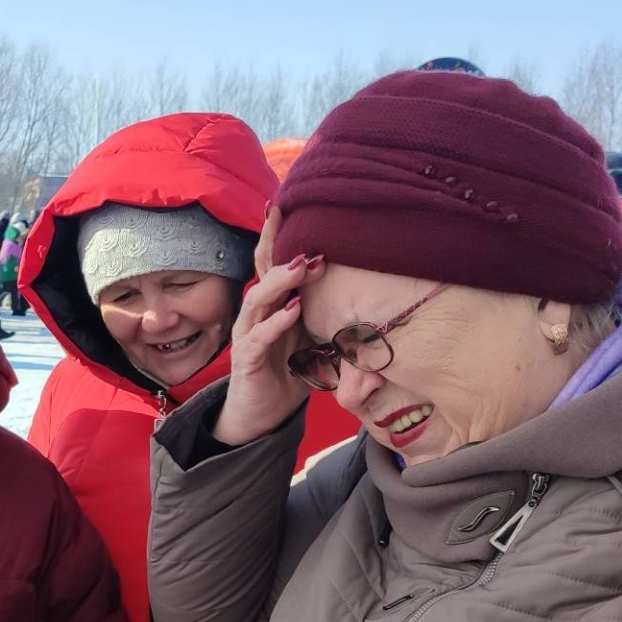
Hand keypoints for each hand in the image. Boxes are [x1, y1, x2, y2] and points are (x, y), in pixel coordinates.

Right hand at [214, 206, 322, 446]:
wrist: (261, 417)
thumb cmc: (289, 375)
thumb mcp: (317, 342)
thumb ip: (334, 319)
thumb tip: (374, 299)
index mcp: (275, 305)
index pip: (276, 263)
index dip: (281, 235)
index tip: (293, 204)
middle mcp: (258, 314)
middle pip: (262, 270)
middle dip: (275, 243)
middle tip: (288, 216)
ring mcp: (249, 335)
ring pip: (259, 299)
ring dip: (281, 280)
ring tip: (302, 264)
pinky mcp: (247, 360)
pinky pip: (259, 337)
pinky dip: (277, 322)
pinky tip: (293, 310)